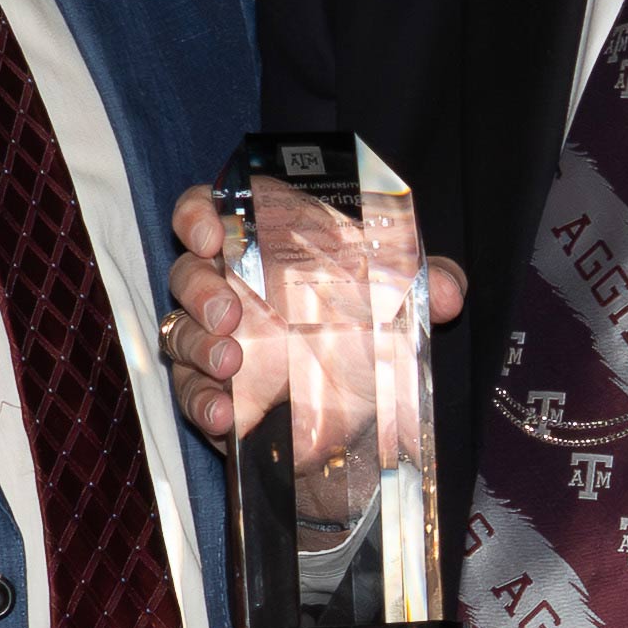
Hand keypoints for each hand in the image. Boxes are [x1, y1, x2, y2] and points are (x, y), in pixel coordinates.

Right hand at [164, 181, 466, 445]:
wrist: (358, 415)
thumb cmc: (364, 330)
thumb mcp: (400, 300)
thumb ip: (423, 283)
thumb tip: (447, 290)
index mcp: (259, 247)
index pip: (208, 212)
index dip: (198, 216)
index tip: (210, 234)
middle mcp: (227, 289)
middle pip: (187, 273)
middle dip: (199, 289)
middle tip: (228, 312)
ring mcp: (214, 342)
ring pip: (180, 332)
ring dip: (197, 344)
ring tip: (229, 362)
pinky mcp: (213, 392)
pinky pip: (189, 392)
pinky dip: (200, 401)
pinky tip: (221, 413)